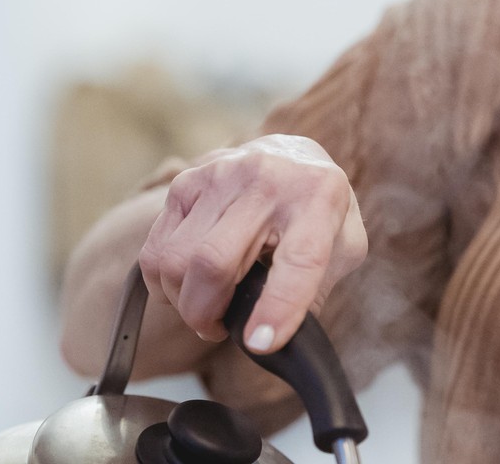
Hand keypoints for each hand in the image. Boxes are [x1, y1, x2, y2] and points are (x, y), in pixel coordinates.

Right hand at [139, 134, 367, 353]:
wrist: (292, 155)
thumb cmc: (319, 211)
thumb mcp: (344, 246)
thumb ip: (318, 291)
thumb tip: (279, 340)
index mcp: (319, 198)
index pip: (298, 259)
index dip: (277, 308)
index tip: (260, 344)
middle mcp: (267, 180)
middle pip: (214, 262)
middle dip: (205, 314)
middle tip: (216, 329)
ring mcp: (221, 176)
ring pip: (176, 259)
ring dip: (183, 302)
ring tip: (205, 308)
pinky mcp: (186, 182)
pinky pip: (155, 249)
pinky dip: (162, 283)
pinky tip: (185, 285)